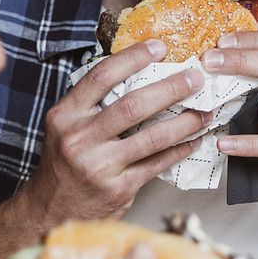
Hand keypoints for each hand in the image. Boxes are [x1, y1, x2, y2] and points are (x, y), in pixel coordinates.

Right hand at [24, 41, 213, 223]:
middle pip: (133, 105)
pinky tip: (194, 140)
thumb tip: (138, 72)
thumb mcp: (66, 127)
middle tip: (195, 77)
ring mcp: (99, 166)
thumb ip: (93, 103)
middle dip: (171, 88)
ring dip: (185, 122)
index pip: (101, 76)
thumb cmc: (65, 163)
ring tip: (205, 111)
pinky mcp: (118, 189)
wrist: (52, 211)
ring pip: (153, 137)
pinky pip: (157, 164)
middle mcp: (79, 139)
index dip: (133, 57)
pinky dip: (179, 150)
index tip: (159, 47)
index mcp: (65, 115)